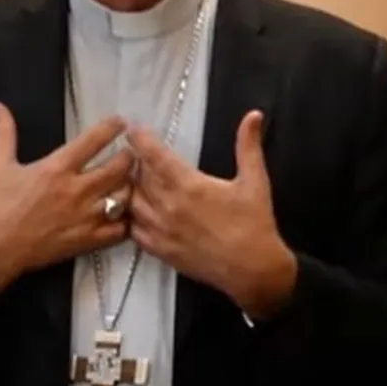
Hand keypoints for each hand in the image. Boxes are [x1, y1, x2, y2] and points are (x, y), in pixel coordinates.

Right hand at [0, 102, 133, 299]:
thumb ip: (3, 133)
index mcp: (57, 168)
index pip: (93, 141)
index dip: (112, 127)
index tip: (121, 122)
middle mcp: (77, 190)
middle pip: (118, 168)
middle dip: (129, 157)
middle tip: (131, 154)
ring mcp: (85, 217)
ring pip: (123, 198)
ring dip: (129, 187)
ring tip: (128, 182)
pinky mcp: (87, 241)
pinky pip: (118, 230)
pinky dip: (124, 221)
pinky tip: (122, 215)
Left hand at [126, 111, 296, 317]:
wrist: (253, 270)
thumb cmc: (255, 223)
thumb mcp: (255, 180)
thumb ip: (248, 145)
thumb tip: (254, 115)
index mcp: (189, 185)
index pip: (153, 156)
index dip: (140, 139)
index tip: (133, 130)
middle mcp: (169, 206)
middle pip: (137, 176)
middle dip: (135, 162)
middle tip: (138, 154)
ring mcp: (161, 231)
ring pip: (131, 202)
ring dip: (131, 188)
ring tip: (136, 179)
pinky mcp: (160, 251)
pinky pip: (133, 229)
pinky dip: (132, 216)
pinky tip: (138, 209)